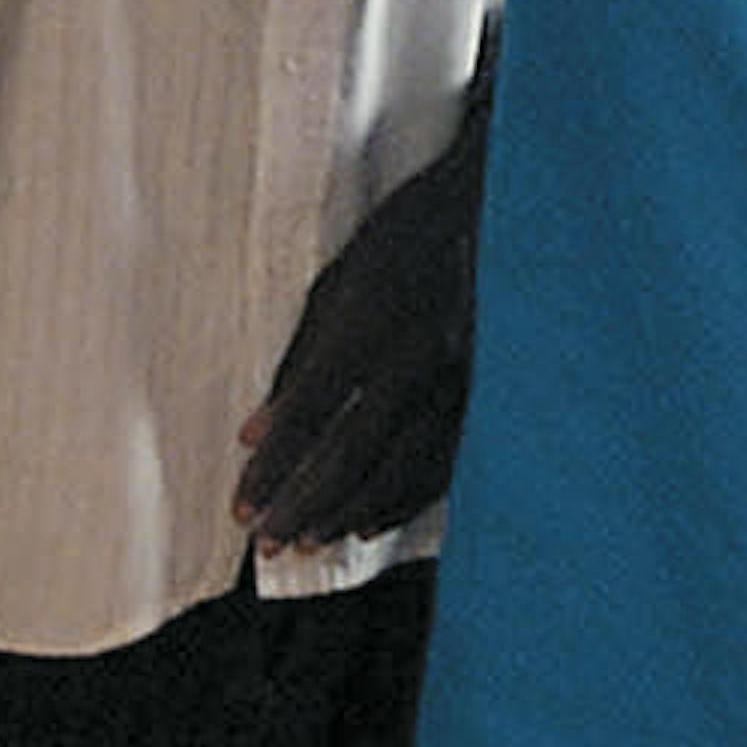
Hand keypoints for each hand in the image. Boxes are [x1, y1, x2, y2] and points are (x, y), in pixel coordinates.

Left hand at [237, 126, 485, 552]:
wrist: (503, 208)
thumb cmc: (407, 236)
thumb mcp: (341, 278)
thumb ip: (304, 354)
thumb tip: (260, 427)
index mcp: (372, 318)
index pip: (309, 411)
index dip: (273, 464)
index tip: (243, 502)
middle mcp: (421, 355)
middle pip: (354, 452)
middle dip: (305, 501)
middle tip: (267, 537)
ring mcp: (465, 379)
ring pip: (403, 468)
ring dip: (351, 511)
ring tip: (309, 538)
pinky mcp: (492, 394)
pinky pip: (446, 465)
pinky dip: (404, 499)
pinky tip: (369, 521)